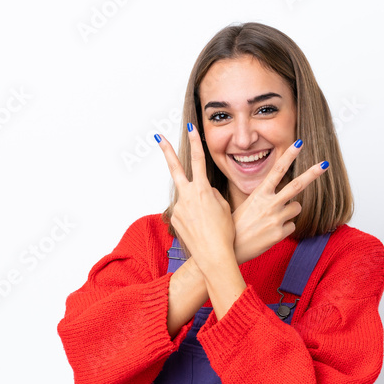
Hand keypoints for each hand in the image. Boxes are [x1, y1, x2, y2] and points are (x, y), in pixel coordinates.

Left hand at [156, 123, 234, 270]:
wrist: (213, 256)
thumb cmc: (224, 233)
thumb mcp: (224, 207)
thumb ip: (211, 194)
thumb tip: (202, 190)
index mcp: (202, 190)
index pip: (198, 160)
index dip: (195, 142)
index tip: (191, 128)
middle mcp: (187, 196)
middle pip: (175, 168)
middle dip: (167, 151)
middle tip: (158, 137)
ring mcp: (178, 208)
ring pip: (187, 198)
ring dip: (195, 205)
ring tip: (206, 222)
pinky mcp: (175, 219)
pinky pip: (185, 212)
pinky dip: (193, 217)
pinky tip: (201, 228)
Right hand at [230, 140, 329, 264]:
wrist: (230, 249)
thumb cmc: (237, 225)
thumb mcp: (248, 205)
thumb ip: (265, 197)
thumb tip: (282, 196)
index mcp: (259, 194)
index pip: (277, 170)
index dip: (289, 155)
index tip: (299, 144)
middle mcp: (269, 204)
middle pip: (297, 185)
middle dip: (312, 173)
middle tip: (325, 164)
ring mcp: (276, 219)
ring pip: (297, 208)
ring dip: (290, 211)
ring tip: (273, 218)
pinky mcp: (279, 234)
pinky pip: (292, 226)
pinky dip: (284, 228)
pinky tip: (271, 232)